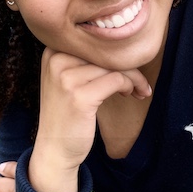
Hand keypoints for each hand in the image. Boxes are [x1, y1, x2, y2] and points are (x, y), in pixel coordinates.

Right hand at [29, 48, 150, 191]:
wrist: (54, 150)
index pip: (94, 41)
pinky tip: (130, 94)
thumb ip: (84, 59)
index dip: (115, 52)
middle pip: (104, 51)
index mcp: (52, 51)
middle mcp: (56, 60)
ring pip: (114, 65)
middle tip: (139, 81)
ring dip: (133, 77)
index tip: (128, 66)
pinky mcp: (80, 96)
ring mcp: (66, 77)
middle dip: (128, 64)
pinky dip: (129, 85)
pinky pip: (116, 79)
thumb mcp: (67, 78)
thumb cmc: (67, 113)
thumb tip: (121, 44)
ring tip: (138, 90)